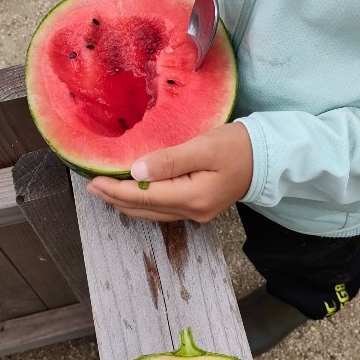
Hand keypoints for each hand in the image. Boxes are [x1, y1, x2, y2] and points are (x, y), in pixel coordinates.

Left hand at [87, 122, 252, 222]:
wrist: (268, 156)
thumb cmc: (237, 146)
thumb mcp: (203, 147)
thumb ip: (169, 161)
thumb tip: (136, 174)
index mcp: (193, 197)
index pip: (144, 197)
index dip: (116, 190)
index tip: (94, 181)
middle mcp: (193, 212)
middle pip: (145, 210)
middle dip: (116, 199)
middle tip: (91, 187)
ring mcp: (197, 213)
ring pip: (153, 213)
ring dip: (127, 203)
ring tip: (105, 192)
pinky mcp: (199, 207)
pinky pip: (163, 209)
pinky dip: (144, 203)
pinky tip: (134, 195)